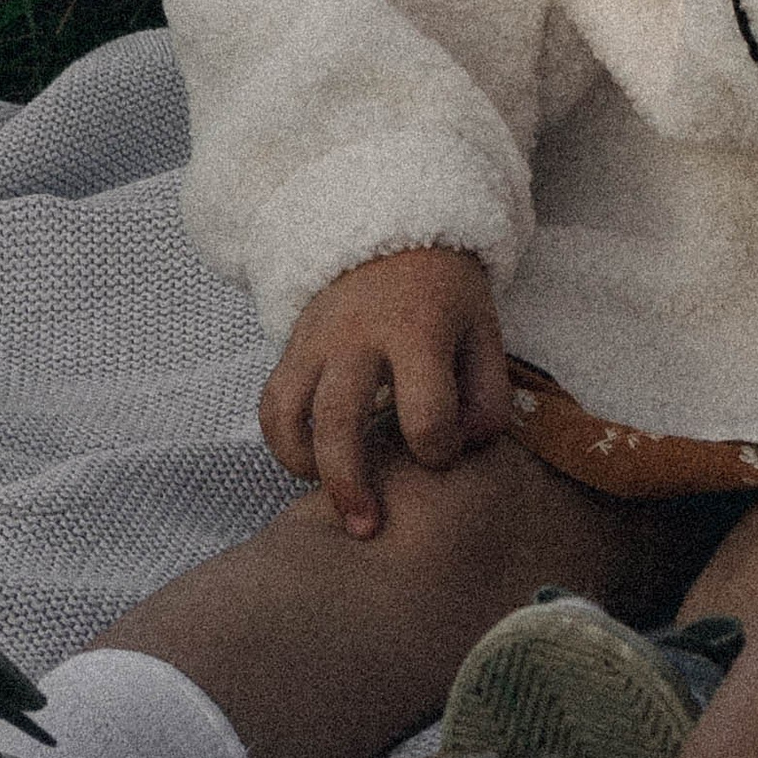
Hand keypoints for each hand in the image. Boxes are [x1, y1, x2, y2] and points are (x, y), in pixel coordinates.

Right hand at [259, 246, 511, 533]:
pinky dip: (281, 441)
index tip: (445, 452)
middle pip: (341, 419)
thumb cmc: (445, 292)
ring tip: (331, 500)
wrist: (394, 227)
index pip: (427, 412)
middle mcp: (359, 335)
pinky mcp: (293, 345)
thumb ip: (487, 393)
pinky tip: (308, 463)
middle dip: (351, 484)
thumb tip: (467, 449)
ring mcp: (318, 340)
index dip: (440, 448)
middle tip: (368, 529)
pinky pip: (271, 401)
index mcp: (418, 329)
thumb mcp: (483, 328)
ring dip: (305, 466)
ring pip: (291, 413)